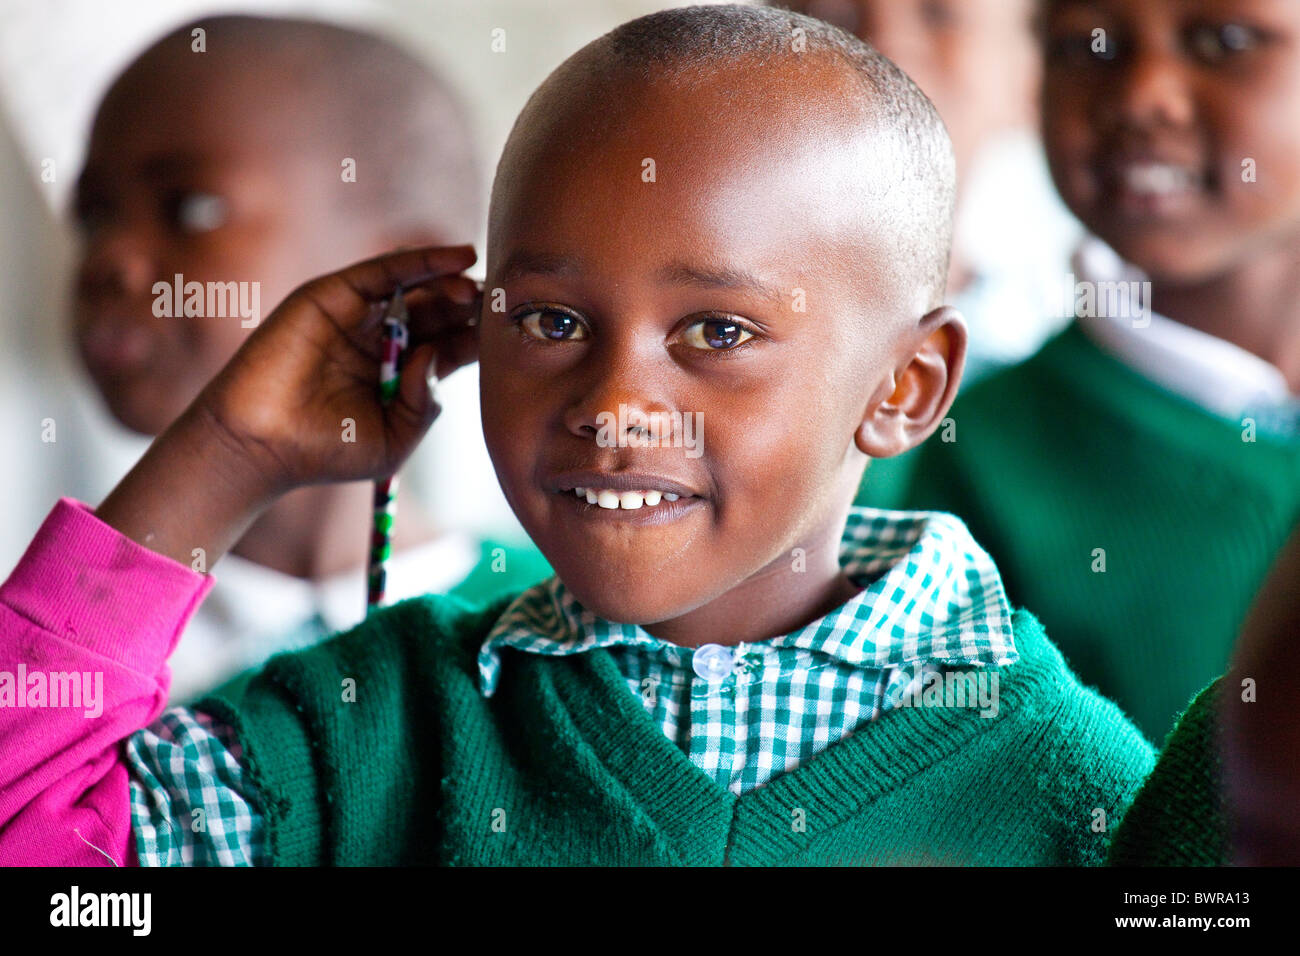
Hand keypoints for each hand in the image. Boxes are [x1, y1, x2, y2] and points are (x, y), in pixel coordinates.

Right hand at [198, 244, 480, 490]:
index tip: (517, 333)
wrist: (263, 445)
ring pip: (416, 289)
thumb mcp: (396, 437)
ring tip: (477, 290)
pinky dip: (422, 260)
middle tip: (500, 307)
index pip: (453, 345)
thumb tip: (434, 356)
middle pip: (440, 313)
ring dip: (452, 284)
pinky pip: (384, 271)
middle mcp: (384, 341)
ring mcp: (358, 317)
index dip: (482, 337)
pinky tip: (458, 258)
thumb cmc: (327, 451)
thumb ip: (425, 400)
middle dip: (471, 309)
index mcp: (402, 374)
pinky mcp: (332, 296)